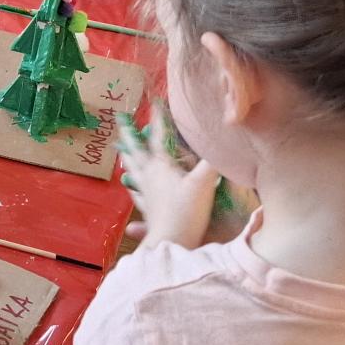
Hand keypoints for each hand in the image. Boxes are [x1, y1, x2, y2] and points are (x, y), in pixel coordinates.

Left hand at [114, 105, 220, 250]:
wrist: (172, 243)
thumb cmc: (187, 211)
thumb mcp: (204, 183)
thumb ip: (213, 160)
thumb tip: (224, 139)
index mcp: (161, 167)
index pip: (158, 137)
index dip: (158, 119)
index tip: (154, 101)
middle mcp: (149, 177)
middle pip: (136, 152)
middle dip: (130, 136)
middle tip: (120, 122)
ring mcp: (146, 194)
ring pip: (133, 172)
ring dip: (128, 159)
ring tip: (120, 152)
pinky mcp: (148, 211)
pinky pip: (137, 195)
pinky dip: (133, 188)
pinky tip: (130, 188)